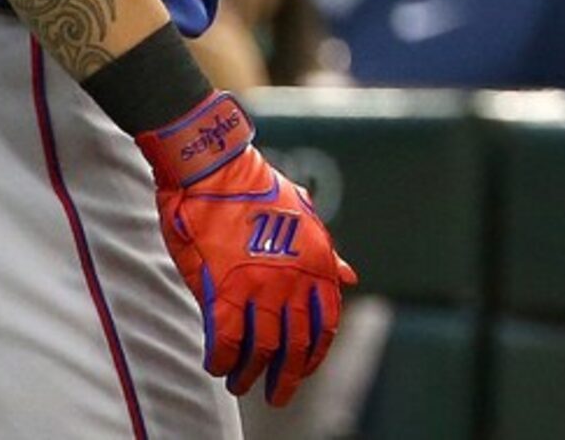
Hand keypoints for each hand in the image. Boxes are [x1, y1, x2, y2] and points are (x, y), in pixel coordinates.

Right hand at [135, 91, 355, 405]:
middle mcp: (292, 278)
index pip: (325, 323)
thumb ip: (325, 252)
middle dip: (286, 377)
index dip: (315, 353)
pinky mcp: (220, 289)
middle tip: (276, 396)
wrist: (214, 168)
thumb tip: (350, 276)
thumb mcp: (303, 214)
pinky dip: (220, 360)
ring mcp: (257, 286)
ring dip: (249, 374)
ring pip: (259, 350)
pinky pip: (224, 341)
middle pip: (295, 345)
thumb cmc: (256, 188)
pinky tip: (216, 364)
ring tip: (240, 383)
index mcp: (316, 260)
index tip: (304, 368)